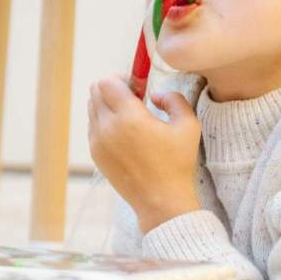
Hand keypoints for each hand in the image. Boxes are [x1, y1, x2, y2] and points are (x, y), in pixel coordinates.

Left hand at [86, 75, 202, 230]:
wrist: (161, 200)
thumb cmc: (178, 163)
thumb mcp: (188, 125)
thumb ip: (173, 99)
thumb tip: (154, 94)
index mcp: (129, 118)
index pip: (107, 82)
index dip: (122, 78)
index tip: (138, 88)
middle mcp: (107, 127)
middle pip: (95, 90)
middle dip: (113, 88)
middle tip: (134, 99)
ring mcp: (97, 141)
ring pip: (91, 107)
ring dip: (107, 104)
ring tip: (130, 117)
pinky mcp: (95, 153)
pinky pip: (92, 125)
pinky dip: (104, 121)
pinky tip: (125, 133)